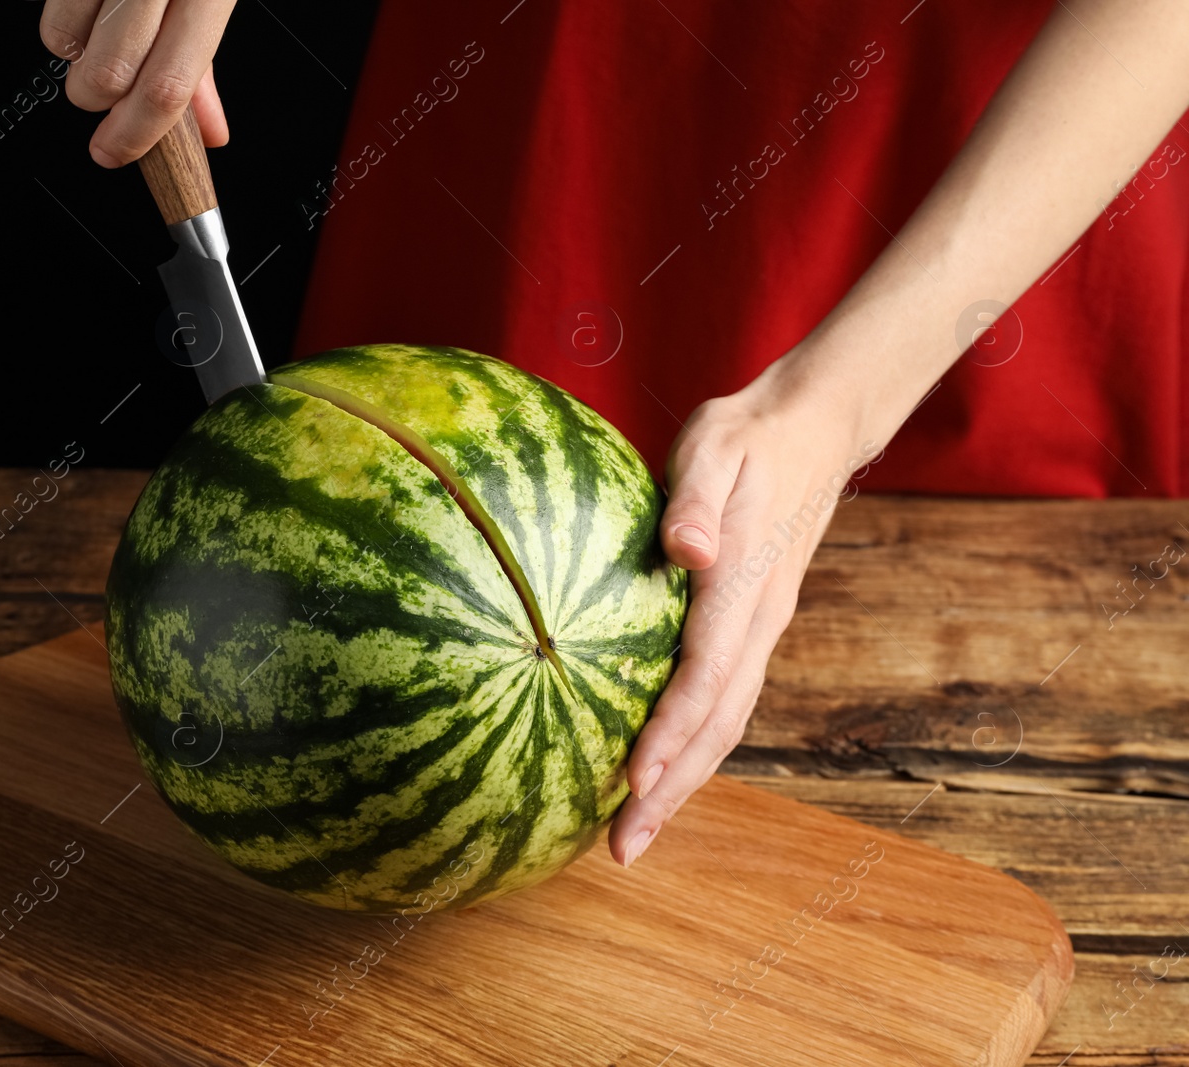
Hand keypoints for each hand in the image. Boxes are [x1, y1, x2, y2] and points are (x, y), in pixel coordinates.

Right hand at [40, 0, 235, 167]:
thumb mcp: (211, 5)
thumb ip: (204, 70)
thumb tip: (208, 133)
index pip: (165, 87)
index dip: (135, 134)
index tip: (114, 153)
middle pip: (107, 75)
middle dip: (98, 100)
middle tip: (111, 87)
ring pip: (67, 43)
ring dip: (76, 58)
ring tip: (99, 38)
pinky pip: (51, 14)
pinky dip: (63, 27)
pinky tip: (88, 13)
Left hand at [610, 356, 874, 865]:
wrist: (810, 431)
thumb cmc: (747, 435)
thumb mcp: (714, 445)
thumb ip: (696, 499)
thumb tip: (684, 550)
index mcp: (743, 583)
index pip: (705, 674)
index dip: (670, 732)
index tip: (633, 780)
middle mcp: (758, 620)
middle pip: (718, 724)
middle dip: (672, 789)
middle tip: (622, 848)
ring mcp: (759, 630)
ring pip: (724, 724)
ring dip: (682, 783)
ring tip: (634, 833)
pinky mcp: (749, 628)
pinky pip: (722, 703)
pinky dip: (691, 748)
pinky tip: (657, 772)